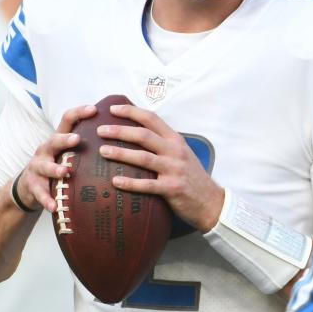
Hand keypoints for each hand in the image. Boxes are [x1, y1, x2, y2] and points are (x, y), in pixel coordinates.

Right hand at [15, 104, 97, 212]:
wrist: (28, 186)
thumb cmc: (56, 164)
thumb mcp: (67, 151)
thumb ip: (86, 144)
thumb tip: (119, 134)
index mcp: (58, 139)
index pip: (67, 120)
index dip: (79, 113)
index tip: (94, 109)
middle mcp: (46, 149)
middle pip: (54, 140)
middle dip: (64, 139)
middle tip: (77, 139)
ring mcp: (37, 167)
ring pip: (45, 166)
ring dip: (55, 169)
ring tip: (66, 172)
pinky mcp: (33, 185)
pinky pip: (40, 193)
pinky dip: (47, 200)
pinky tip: (54, 206)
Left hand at [96, 104, 223, 231]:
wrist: (211, 201)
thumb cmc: (192, 177)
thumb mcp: (182, 154)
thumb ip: (163, 143)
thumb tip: (137, 134)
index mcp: (176, 140)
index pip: (152, 119)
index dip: (131, 112)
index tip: (112, 109)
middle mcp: (175, 151)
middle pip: (144, 136)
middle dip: (120, 131)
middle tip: (101, 130)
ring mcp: (174, 169)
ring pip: (143, 158)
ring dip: (121, 153)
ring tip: (103, 151)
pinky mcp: (172, 188)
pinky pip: (147, 185)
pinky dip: (130, 183)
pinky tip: (115, 182)